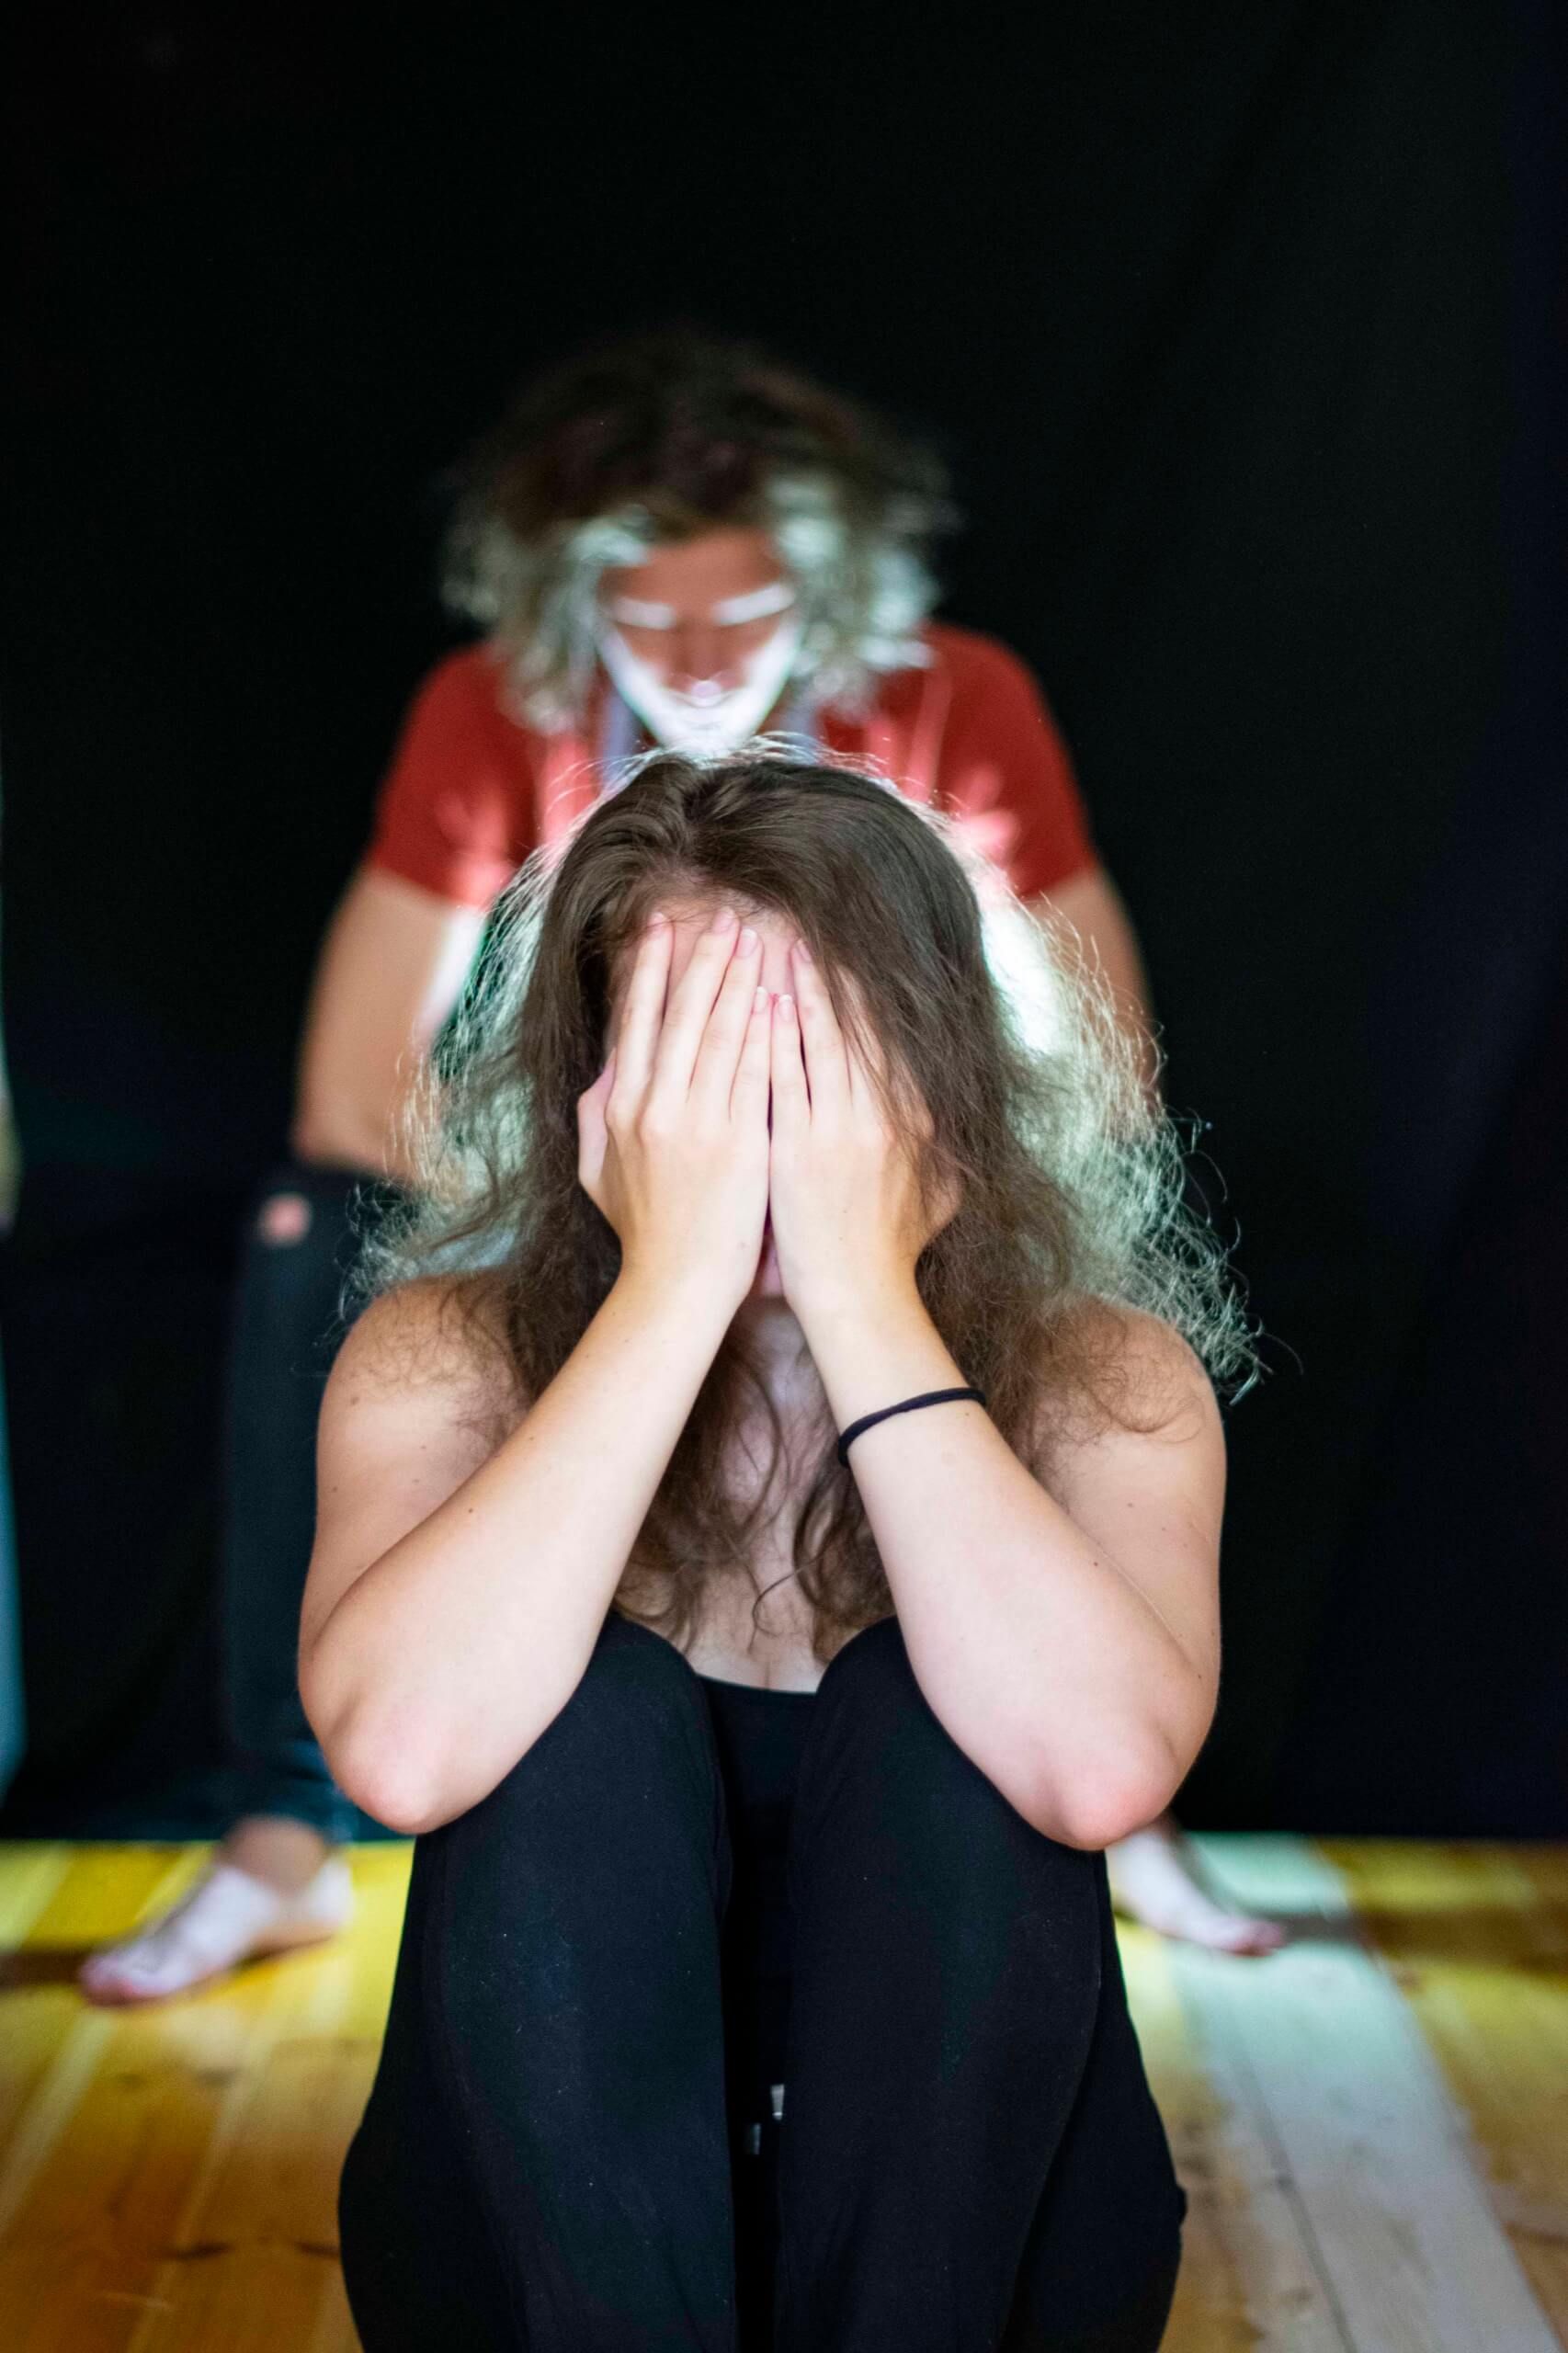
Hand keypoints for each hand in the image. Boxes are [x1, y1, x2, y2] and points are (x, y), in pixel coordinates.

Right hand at [577, 906, 771, 1317]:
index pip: (637, 1023)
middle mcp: (655, 1108)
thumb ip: (596, 1118)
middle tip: (723, 917)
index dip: (651, 971)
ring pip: (720, 1035)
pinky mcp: (739, 1142)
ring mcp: (697, 1124)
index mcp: (620, 1109)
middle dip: (703, 960)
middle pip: (681, 1016)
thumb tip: (603, 1073)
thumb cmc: (643, 1233)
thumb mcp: (597, 1173)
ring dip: (739, 981)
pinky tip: (778, 996)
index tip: (662, 928)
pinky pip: (754, 1073)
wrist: (677, 1285)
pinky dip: (765, 1032)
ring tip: (758, 939)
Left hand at [767, 939, 955, 1325]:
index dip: (866, 992)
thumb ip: (945, 1150)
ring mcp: (840, 1130)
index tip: (845, 952)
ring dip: (797, 990)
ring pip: (820, 1041)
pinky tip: (758, 1003)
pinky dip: (774, 1039)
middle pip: (857, 1026)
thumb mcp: (941, 1194)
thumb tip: (953, 1121)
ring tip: (774, 946)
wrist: (859, 1295)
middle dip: (828, 973)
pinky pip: (785, 1079)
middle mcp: (883, 1116)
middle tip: (803, 925)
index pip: (890, 1038)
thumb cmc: (893, 1249)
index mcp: (916, 1119)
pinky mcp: (800, 1149)